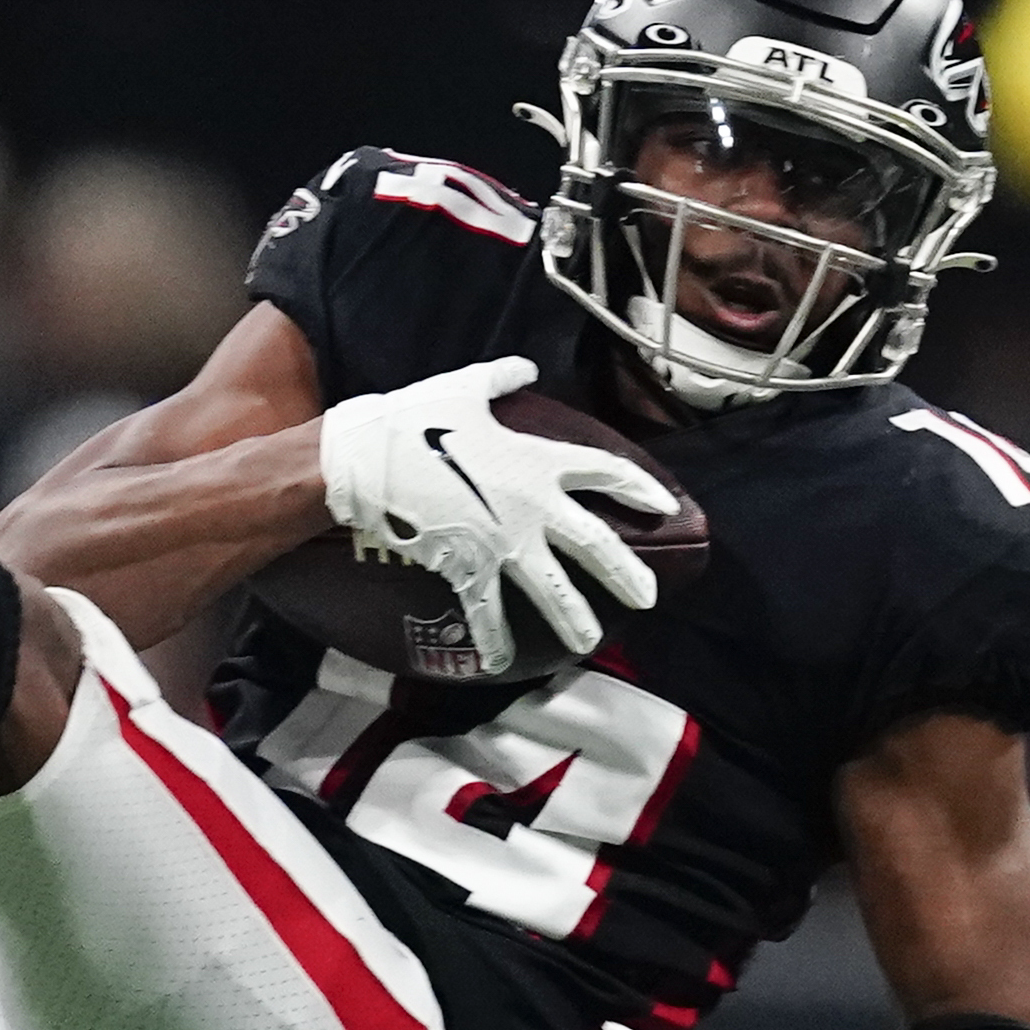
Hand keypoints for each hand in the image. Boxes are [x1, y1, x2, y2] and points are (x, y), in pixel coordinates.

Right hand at [314, 354, 676, 674]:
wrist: (367, 462)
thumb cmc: (415, 420)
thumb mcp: (463, 387)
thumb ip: (501, 379)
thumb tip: (523, 368)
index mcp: (538, 460)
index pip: (607, 472)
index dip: (640, 488)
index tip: (662, 505)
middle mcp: (532, 505)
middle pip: (595, 543)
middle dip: (625, 574)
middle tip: (648, 598)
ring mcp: (503, 541)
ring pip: (551, 589)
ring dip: (573, 618)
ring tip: (590, 641)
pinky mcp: (467, 568)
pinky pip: (487, 611)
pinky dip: (493, 639)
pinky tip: (501, 661)